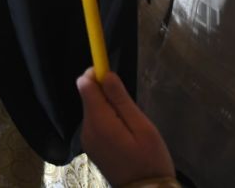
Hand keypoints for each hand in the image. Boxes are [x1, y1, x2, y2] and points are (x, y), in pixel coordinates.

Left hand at [76, 69, 174, 185]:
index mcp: (98, 122)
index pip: (84, 84)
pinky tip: (125, 135)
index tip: (114, 77)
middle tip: (130, 109)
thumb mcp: (142, 127)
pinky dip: (108, 120)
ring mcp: (87, 139)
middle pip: (88, 95)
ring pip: (93, 109)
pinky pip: (96, 122)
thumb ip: (121, 100)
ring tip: (131, 126)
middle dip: (106, 93)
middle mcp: (87, 129)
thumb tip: (106, 74)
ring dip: (109, 108)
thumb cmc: (150, 160)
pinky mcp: (92, 146)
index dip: (97, 74)